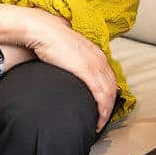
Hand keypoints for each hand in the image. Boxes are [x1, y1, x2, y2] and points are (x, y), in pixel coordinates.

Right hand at [25, 10, 116, 131]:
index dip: (108, 93)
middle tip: (102, 119)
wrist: (44, 30)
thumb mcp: (67, 50)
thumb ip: (73, 59)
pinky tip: (99, 120)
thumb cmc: (50, 39)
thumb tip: (67, 67)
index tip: (102, 106)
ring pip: (110, 94)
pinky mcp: (88, 72)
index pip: (109, 77)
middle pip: (112, 87)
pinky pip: (102, 95)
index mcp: (96, 53)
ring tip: (100, 124)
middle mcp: (100, 58)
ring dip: (107, 112)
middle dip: (110, 106)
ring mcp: (95, 65)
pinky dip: (103, 110)